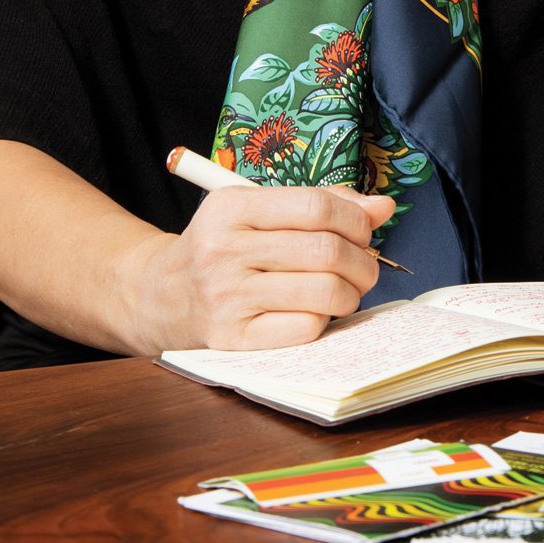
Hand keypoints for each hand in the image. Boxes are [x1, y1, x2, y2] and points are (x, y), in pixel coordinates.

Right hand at [144, 184, 394, 352]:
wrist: (160, 295)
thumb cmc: (223, 245)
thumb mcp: (257, 209)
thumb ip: (319, 203)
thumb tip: (383, 206)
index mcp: (232, 207)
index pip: (315, 207)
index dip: (355, 218)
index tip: (364, 228)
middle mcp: (224, 250)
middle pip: (325, 251)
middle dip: (362, 259)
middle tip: (365, 264)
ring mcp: (227, 298)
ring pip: (322, 292)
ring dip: (351, 292)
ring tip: (349, 288)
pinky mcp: (233, 339)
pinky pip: (305, 328)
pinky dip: (325, 319)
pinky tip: (318, 310)